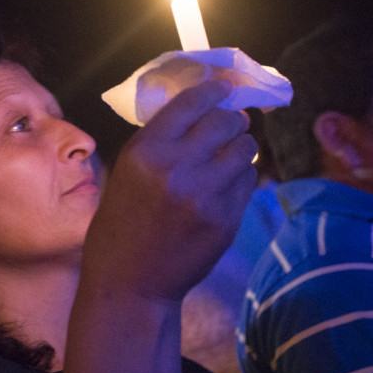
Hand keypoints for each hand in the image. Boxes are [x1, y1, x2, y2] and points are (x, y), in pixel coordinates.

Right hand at [83, 79, 257, 302]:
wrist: (130, 282)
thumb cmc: (123, 222)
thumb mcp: (127, 170)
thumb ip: (162, 140)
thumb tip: (207, 108)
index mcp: (146, 150)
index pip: (193, 102)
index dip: (214, 90)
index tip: (224, 89)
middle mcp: (177, 168)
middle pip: (226, 121)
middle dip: (232, 118)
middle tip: (231, 123)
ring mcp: (205, 196)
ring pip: (244, 149)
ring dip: (240, 147)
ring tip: (228, 156)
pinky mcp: (226, 220)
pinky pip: (249, 180)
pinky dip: (241, 177)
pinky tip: (225, 185)